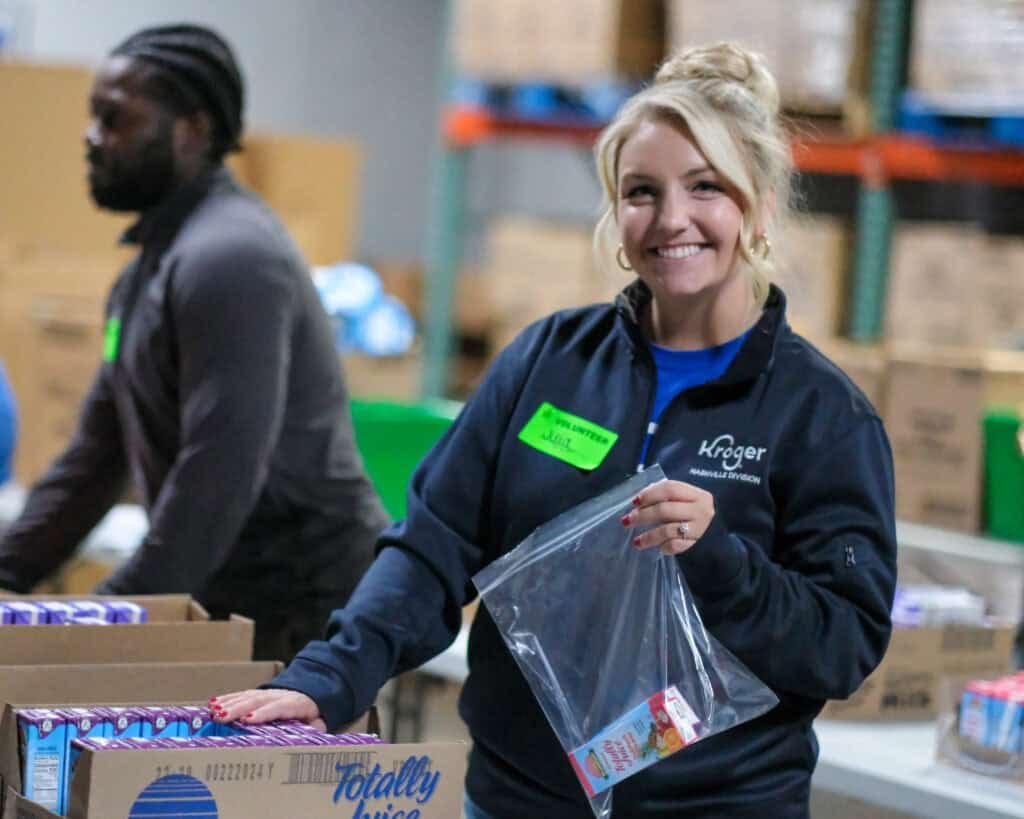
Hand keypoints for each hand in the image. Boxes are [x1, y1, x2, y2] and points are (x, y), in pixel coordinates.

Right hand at [208, 688, 325, 730]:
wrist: (312, 692)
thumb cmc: (312, 714)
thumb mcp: (319, 722)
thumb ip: (316, 728)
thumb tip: (313, 734)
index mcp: (296, 704)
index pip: (279, 707)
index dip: (264, 713)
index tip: (248, 720)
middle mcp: (280, 695)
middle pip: (258, 700)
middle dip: (239, 708)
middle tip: (221, 716)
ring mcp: (268, 693)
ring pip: (248, 696)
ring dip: (230, 703)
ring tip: (214, 711)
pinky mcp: (259, 694)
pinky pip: (242, 695)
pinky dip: (227, 699)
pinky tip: (213, 703)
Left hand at [620, 479, 714, 554]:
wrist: (715, 535)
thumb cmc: (693, 513)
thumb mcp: (686, 500)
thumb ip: (666, 496)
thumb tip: (639, 500)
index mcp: (697, 494)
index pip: (670, 489)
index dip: (650, 494)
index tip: (635, 502)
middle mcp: (701, 509)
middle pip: (666, 509)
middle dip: (643, 515)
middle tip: (627, 521)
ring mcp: (700, 528)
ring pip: (668, 530)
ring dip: (649, 536)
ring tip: (636, 542)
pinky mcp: (697, 544)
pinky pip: (676, 546)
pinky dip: (665, 547)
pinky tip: (659, 548)